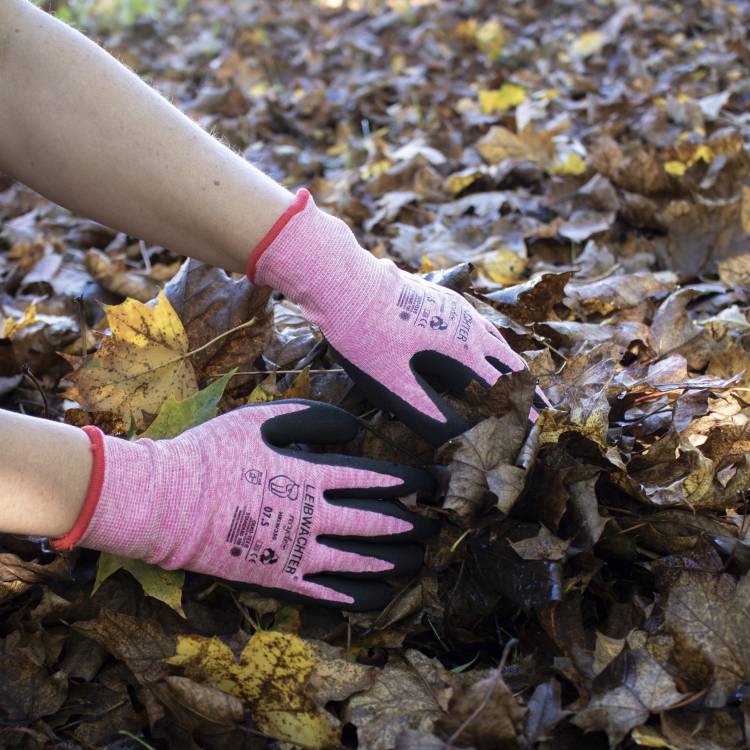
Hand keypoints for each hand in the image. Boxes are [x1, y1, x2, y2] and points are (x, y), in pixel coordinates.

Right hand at [50, 401, 435, 610]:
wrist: (164, 503)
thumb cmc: (211, 454)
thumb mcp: (260, 419)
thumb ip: (311, 417)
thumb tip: (354, 429)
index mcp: (309, 476)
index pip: (373, 479)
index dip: (406, 482)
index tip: (428, 484)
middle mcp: (311, 518)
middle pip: (374, 523)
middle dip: (409, 524)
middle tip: (432, 525)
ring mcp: (295, 554)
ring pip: (359, 562)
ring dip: (394, 560)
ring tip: (418, 559)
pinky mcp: (277, 581)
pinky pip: (327, 595)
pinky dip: (357, 596)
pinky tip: (380, 595)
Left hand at [250, 189, 547, 445]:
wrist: (345, 282)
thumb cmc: (366, 332)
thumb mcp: (392, 378)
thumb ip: (423, 407)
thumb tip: (449, 435)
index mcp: (460, 344)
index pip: (499, 382)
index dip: (517, 408)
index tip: (534, 426)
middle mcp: (465, 322)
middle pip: (506, 357)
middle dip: (524, 386)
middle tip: (542, 408)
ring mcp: (453, 306)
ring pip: (492, 336)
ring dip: (508, 361)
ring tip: (520, 379)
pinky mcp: (439, 296)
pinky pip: (475, 322)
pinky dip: (488, 340)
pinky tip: (480, 342)